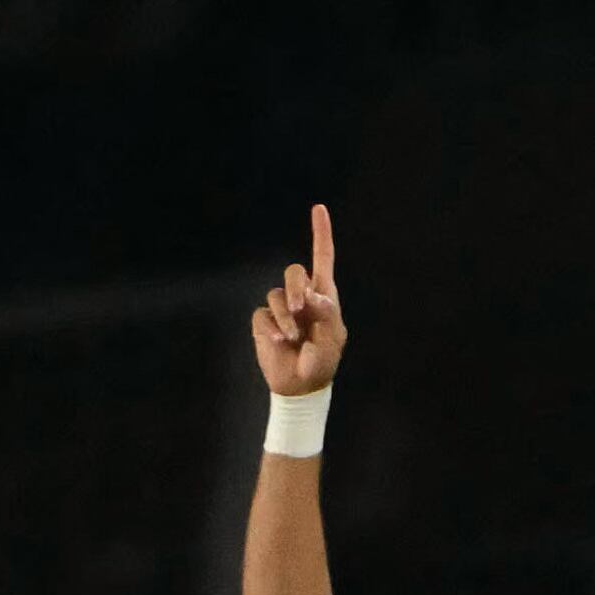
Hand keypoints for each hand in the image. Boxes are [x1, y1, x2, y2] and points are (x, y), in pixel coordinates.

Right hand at [252, 202, 346, 397]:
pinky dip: (271, 326)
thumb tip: (311, 295)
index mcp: (323, 297)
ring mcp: (281, 309)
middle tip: (302, 308)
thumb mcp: (332, 339)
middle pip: (294, 272)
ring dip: (285, 315)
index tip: (319, 208)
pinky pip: (263, 314)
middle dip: (296, 286)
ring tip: (292, 337)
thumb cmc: (322, 362)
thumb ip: (326, 314)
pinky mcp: (264, 322)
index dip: (321, 233)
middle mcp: (301, 297)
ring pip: (276, 295)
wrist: (301, 386)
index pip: (322, 258)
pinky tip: (279, 341)